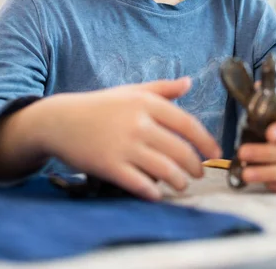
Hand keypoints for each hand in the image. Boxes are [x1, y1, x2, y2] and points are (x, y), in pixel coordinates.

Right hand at [37, 77, 220, 199]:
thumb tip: (190, 82)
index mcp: (146, 103)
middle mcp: (138, 123)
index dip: (205, 141)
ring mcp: (124, 146)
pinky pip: (140, 184)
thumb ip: (162, 88)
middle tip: (199, 173)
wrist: (61, 120)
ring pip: (164, 169)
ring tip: (182, 184)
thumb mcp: (132, 91)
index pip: (187, 124)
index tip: (214, 152)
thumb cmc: (100, 105)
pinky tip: (157, 193)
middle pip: (179, 150)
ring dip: (178, 181)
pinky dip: (153, 192)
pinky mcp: (110, 166)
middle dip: (194, 166)